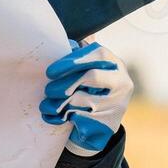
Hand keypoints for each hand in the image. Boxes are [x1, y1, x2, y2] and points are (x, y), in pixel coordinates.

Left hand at [40, 39, 132, 155]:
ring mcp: (117, 103)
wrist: (102, 122)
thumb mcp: (90, 69)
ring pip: (84, 99)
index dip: (72, 62)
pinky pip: (82, 117)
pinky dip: (63, 117)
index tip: (50, 72)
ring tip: (46, 105)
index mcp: (116, 64)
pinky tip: (52, 116)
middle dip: (64, 83)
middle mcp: (122, 82)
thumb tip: (60, 44)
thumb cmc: (90, 88)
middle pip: (91, 76)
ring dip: (60, 103)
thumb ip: (78, 57)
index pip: (97, 55)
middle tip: (48, 90)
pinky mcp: (109, 122)